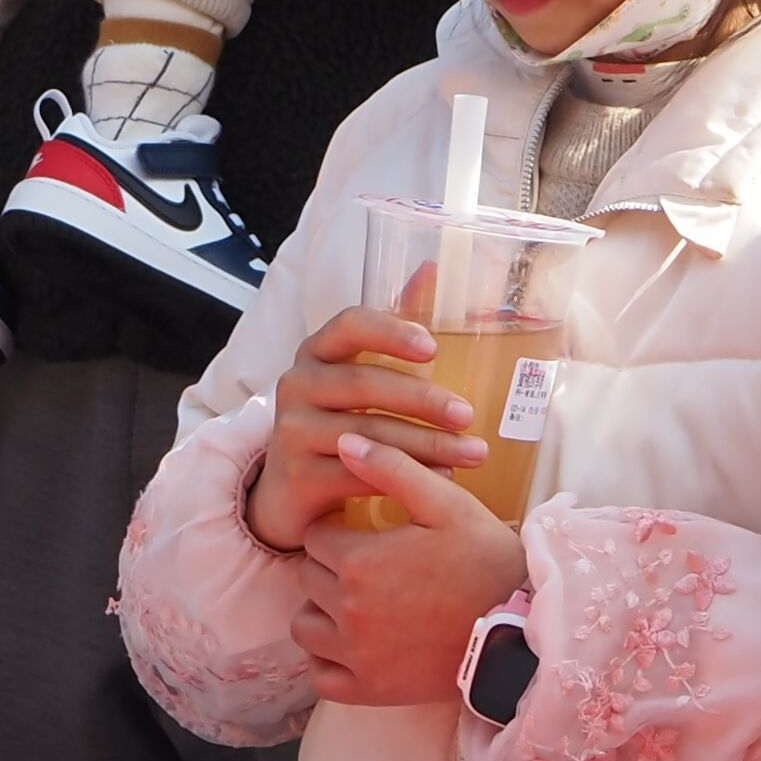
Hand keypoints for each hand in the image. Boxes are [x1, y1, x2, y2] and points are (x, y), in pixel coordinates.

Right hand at [249, 302, 495, 549]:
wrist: (290, 492)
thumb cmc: (336, 421)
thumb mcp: (357, 372)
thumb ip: (392, 327)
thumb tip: (432, 268)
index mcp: (316, 352)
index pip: (349, 325)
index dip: (390, 332)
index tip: (432, 347)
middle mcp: (296, 385)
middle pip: (363, 384)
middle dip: (422, 399)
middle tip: (468, 414)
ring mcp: (290, 432)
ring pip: (367, 434)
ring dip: (426, 445)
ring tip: (471, 453)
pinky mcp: (295, 478)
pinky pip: (357, 475)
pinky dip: (402, 478)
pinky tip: (440, 480)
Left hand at [287, 464, 524, 703]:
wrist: (522, 631)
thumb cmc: (487, 561)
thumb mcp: (447, 503)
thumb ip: (392, 468)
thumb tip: (344, 440)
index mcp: (359, 561)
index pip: (315, 538)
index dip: (336, 532)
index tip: (363, 536)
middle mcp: (348, 610)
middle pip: (308, 579)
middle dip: (331, 568)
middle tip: (368, 568)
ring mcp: (356, 655)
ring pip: (306, 628)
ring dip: (322, 613)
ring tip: (356, 605)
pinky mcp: (369, 691)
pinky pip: (321, 677)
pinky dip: (329, 662)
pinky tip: (355, 646)